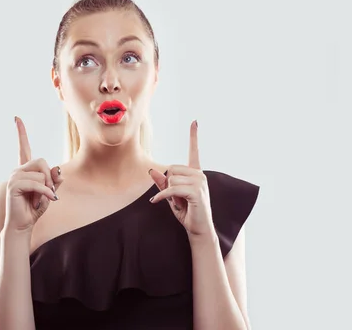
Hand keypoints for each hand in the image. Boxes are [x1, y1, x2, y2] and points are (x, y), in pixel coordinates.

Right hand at [3, 116, 62, 232]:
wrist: (23, 225)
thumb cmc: (35, 209)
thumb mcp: (49, 192)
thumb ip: (54, 180)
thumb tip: (57, 168)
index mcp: (25, 170)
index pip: (24, 147)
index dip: (21, 132)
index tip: (16, 118)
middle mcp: (18, 170)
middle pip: (41, 161)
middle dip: (49, 177)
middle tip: (49, 192)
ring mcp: (14, 177)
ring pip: (40, 173)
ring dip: (47, 188)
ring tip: (41, 200)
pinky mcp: (14, 185)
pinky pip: (37, 183)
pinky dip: (46, 193)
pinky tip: (48, 200)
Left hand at [148, 120, 214, 238]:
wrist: (199, 229)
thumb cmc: (187, 212)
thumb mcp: (171, 196)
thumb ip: (163, 183)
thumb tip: (152, 170)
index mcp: (196, 173)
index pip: (194, 151)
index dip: (193, 136)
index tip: (195, 121)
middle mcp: (200, 174)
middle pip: (172, 168)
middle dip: (168, 184)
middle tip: (176, 198)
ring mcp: (200, 182)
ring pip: (171, 179)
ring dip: (169, 193)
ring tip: (179, 203)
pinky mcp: (196, 191)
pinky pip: (172, 189)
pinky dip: (162, 196)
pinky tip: (156, 202)